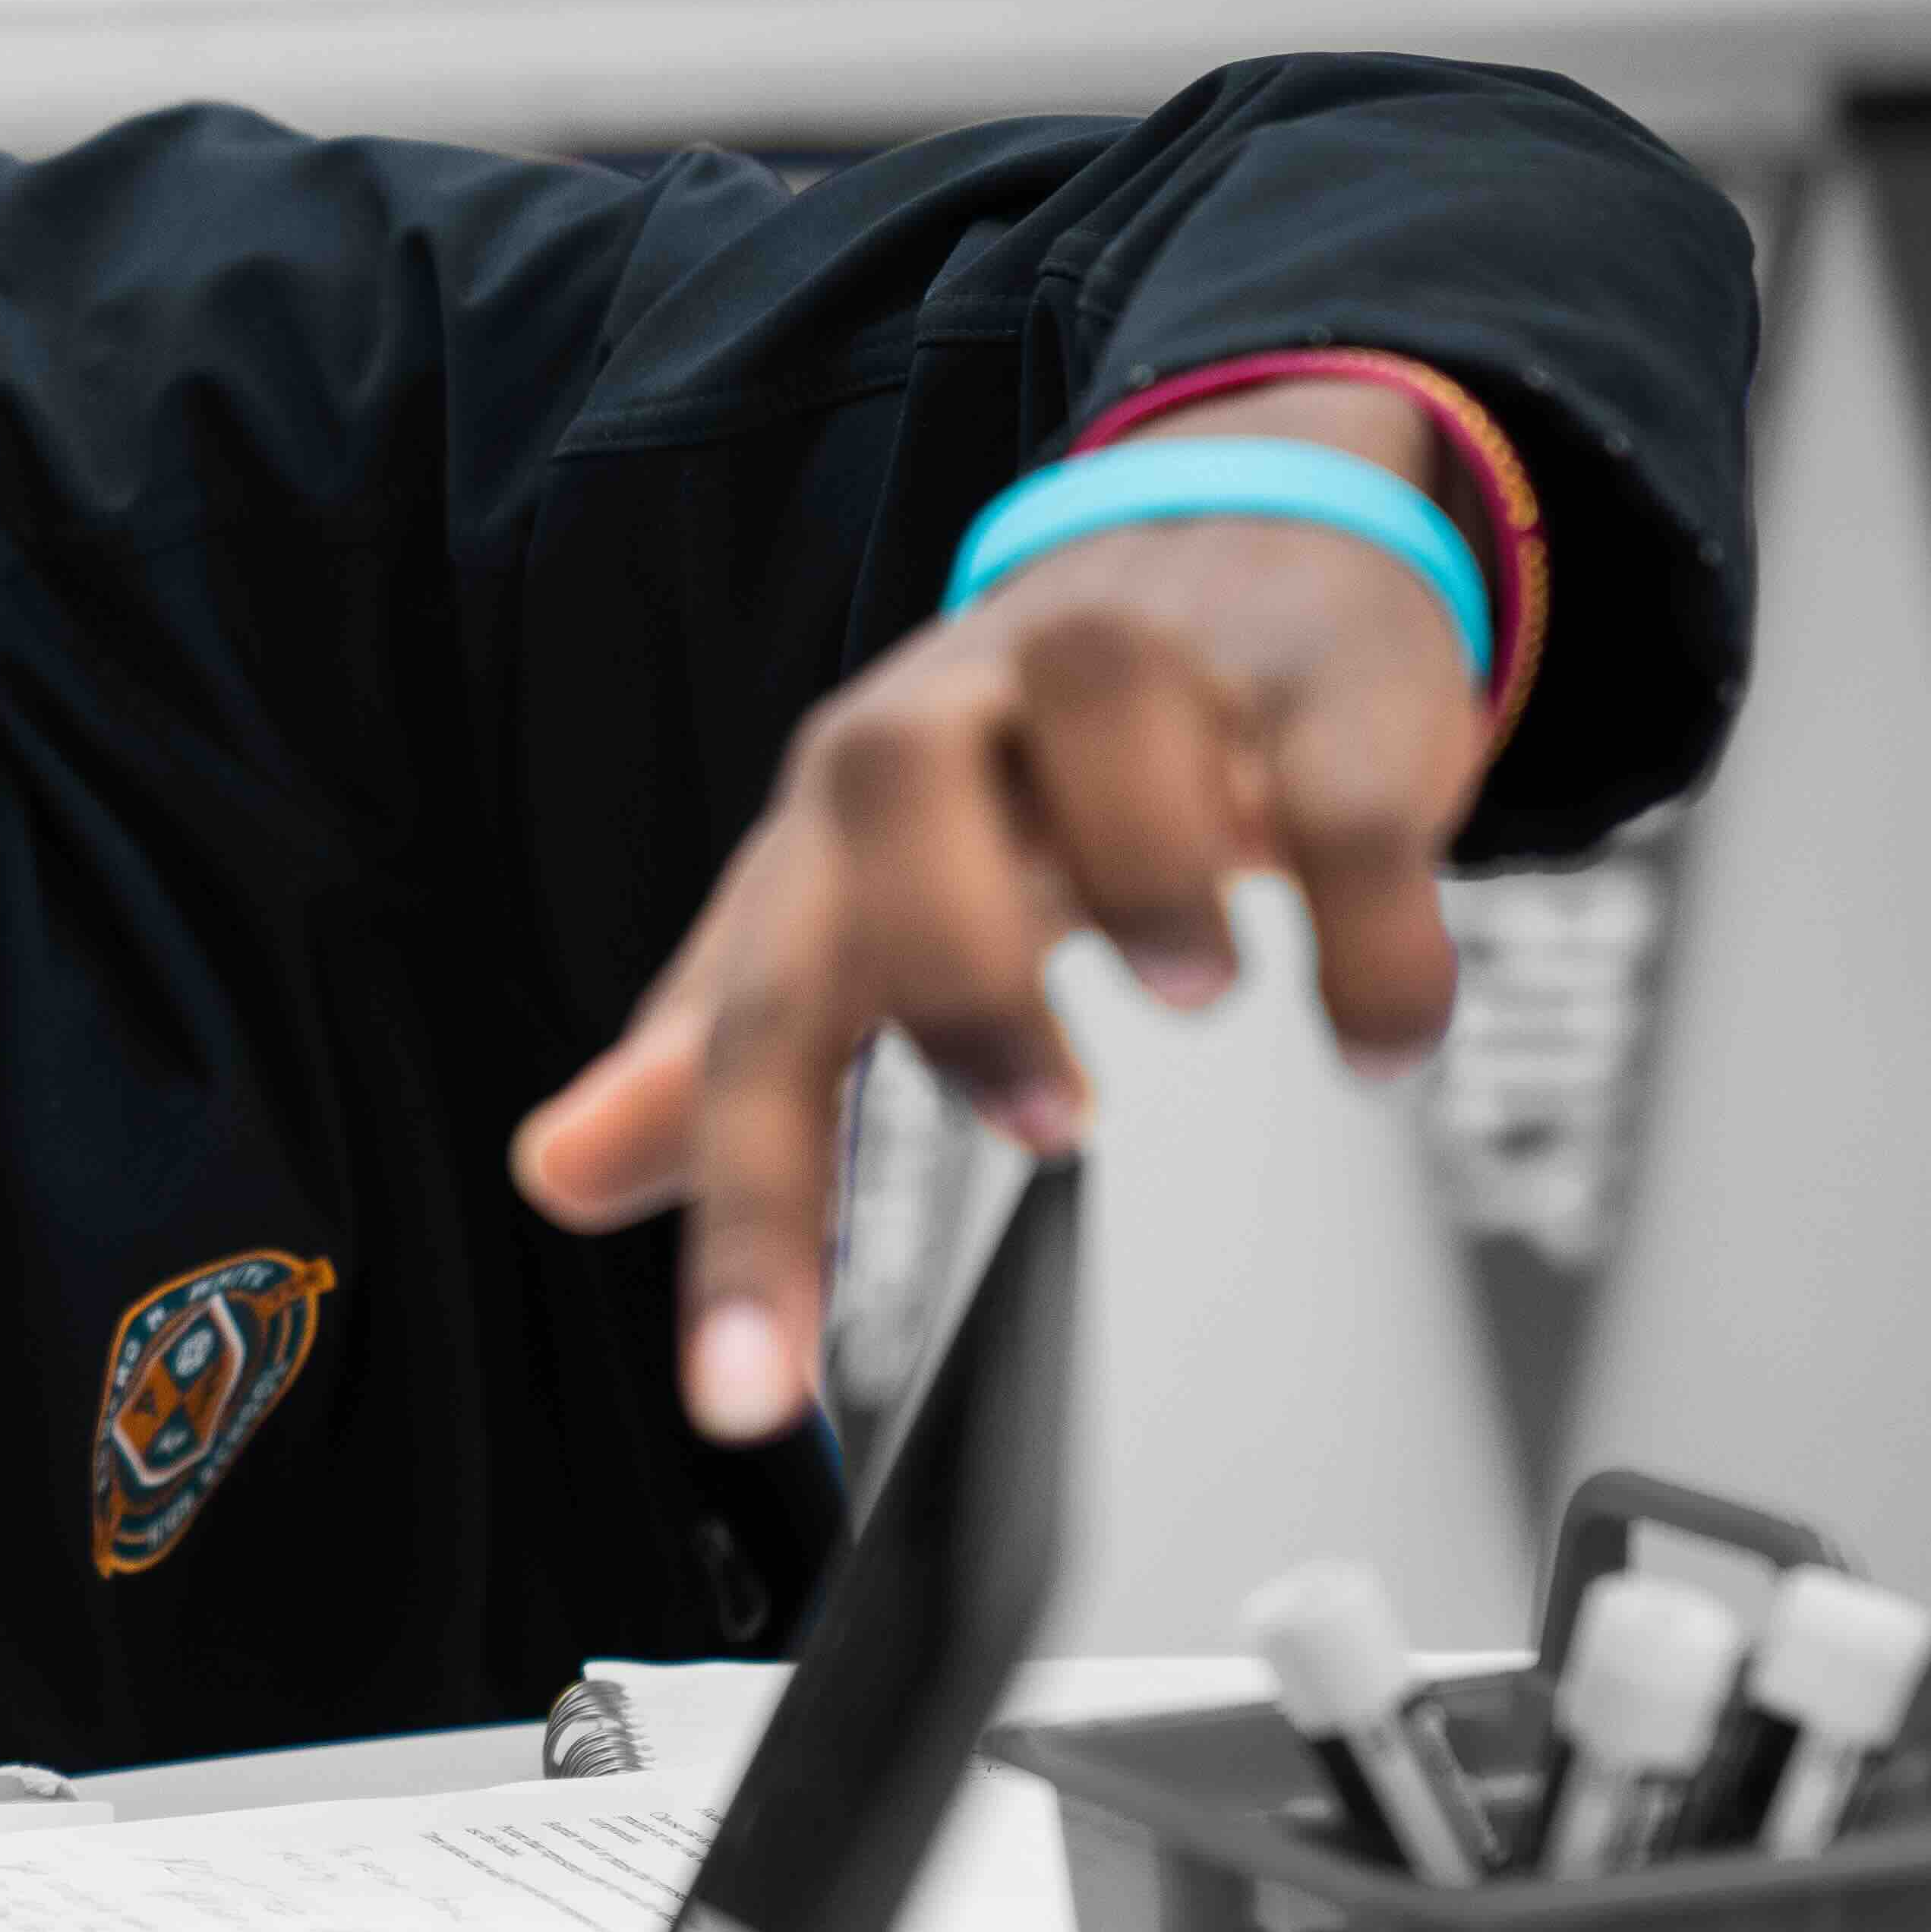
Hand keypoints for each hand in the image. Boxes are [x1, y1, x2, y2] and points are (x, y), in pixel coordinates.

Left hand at [512, 381, 1492, 1440]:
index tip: (749, 1392)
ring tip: (1194, 993)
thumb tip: (559, 1169)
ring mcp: (1151, 675)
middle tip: (1045, 1124)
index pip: (756, 1005)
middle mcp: (969, 720)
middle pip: (886, 783)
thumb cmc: (1016, 758)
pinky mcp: (1322, 680)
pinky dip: (1369, 930)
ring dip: (1150, 874)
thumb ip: (722, 1045)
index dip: (747, 1202)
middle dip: (956, 966)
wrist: (1228, 539)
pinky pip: (1342, 785)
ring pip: (1104, 702)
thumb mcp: (853, 894)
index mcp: (843, 809)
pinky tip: (1370, 1034)